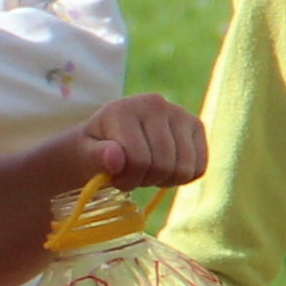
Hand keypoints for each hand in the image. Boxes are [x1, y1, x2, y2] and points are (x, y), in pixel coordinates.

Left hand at [76, 92, 208, 190]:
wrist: (113, 136)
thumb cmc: (96, 148)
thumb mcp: (86, 154)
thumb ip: (96, 156)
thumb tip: (115, 159)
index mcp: (125, 109)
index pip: (138, 160)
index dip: (126, 179)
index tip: (115, 177)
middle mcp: (156, 104)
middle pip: (163, 165)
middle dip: (145, 180)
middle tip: (131, 175)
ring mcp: (180, 113)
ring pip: (183, 169)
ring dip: (163, 180)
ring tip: (147, 170)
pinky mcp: (196, 125)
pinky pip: (199, 167)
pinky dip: (182, 178)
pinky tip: (165, 168)